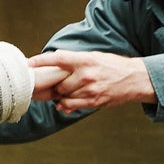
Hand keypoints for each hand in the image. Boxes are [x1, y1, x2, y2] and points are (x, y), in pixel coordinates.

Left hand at [30, 50, 155, 112]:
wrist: (134, 79)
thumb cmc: (113, 66)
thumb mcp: (95, 56)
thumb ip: (76, 59)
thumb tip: (56, 58)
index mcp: (86, 60)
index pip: (58, 59)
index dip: (41, 61)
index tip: (29, 63)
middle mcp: (86, 75)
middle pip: (59, 83)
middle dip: (52, 86)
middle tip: (48, 85)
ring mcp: (90, 90)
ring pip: (64, 96)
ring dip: (59, 96)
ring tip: (60, 93)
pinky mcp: (93, 101)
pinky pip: (72, 106)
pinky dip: (65, 106)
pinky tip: (63, 104)